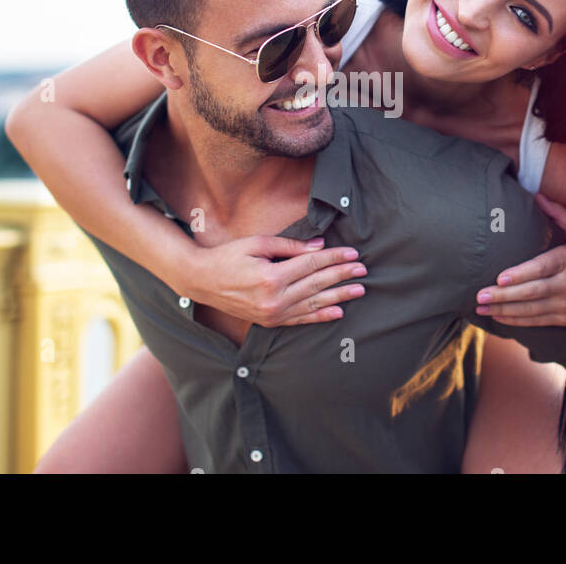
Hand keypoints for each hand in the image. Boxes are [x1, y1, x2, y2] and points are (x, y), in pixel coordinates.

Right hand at [178, 235, 366, 327]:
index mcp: (270, 276)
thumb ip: (289, 246)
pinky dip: (320, 316)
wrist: (202, 281)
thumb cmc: (228, 257)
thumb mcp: (257, 244)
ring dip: (339, 297)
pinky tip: (338, 312)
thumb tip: (318, 246)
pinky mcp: (270, 321)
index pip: (311, 265)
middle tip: (363, 270)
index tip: (352, 253)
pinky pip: (300, 320)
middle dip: (341, 276)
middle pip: (316, 284)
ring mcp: (272, 314)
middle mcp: (274, 299)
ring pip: (313, 304)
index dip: (333, 258)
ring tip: (359, 290)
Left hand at [474, 193, 565, 326]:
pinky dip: (515, 320)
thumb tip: (537, 195)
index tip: (499, 277)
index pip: (542, 268)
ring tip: (480, 308)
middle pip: (531, 292)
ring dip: (503, 310)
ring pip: (531, 310)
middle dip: (503, 296)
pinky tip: (497, 317)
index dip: (520, 274)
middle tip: (479, 296)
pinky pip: (536, 321)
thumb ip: (559, 214)